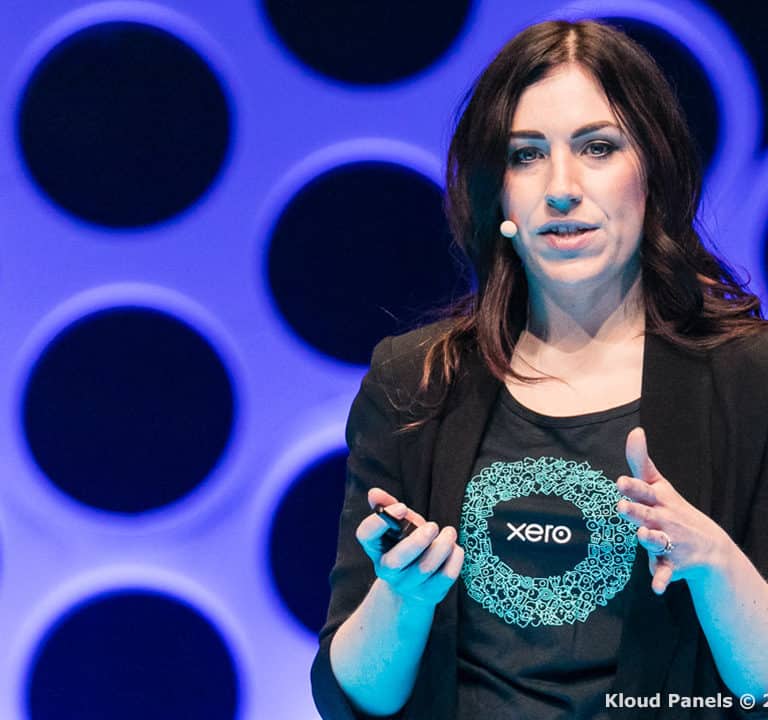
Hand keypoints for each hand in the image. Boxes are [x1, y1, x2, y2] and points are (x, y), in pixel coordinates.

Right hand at [355, 487, 464, 605]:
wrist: (414, 585)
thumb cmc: (406, 545)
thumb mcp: (399, 525)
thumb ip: (388, 506)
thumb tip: (374, 492)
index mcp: (375, 546)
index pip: (365, 534)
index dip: (381, 521)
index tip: (402, 507)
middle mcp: (386, 568)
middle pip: (396, 560)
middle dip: (418, 540)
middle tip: (433, 526)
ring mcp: (407, 584)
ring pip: (425, 568)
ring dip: (442, 547)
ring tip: (449, 533)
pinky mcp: (429, 594)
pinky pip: (445, 577)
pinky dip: (454, 559)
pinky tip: (455, 549)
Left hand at [616, 427, 729, 594]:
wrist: (710, 548)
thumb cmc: (672, 509)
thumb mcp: (658, 485)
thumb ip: (641, 461)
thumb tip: (635, 431)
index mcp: (659, 500)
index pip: (644, 491)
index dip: (633, 487)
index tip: (619, 481)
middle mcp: (664, 520)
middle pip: (647, 515)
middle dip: (636, 511)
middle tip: (621, 506)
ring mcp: (668, 542)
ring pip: (656, 542)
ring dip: (649, 540)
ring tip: (641, 536)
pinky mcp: (670, 564)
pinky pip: (665, 573)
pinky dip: (661, 579)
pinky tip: (656, 587)